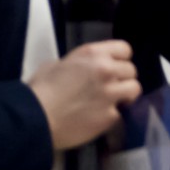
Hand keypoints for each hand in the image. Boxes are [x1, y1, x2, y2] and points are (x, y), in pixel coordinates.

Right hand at [27, 40, 141, 149]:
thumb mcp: (55, 65)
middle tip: (112, 87)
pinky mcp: (110, 116)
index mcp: (93, 54)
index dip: (120, 59)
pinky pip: (120, 113)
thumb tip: (78, 70)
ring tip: (114, 102)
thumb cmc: (39, 90)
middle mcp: (106, 70)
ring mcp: (110, 93)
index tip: (114, 68)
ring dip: (126, 95)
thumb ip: (75, 64)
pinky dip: (111, 116)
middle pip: (131, 70)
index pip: (125, 49)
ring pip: (134, 89)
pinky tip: (98, 119)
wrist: (35, 120)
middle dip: (123, 78)